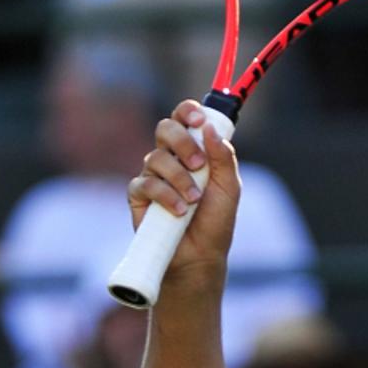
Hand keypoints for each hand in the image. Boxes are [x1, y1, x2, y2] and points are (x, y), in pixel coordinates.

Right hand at [127, 101, 240, 280]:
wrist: (200, 255)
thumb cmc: (216, 220)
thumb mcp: (229, 187)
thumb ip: (223, 156)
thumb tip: (209, 127)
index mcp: (194, 150)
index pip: (185, 119)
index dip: (188, 112)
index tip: (198, 119)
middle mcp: (171, 158)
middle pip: (165, 128)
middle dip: (182, 142)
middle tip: (199, 164)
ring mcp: (153, 175)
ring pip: (156, 157)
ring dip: (179, 178)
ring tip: (194, 200)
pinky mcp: (138, 196)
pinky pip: (144, 184)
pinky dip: (164, 195)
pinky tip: (179, 210)